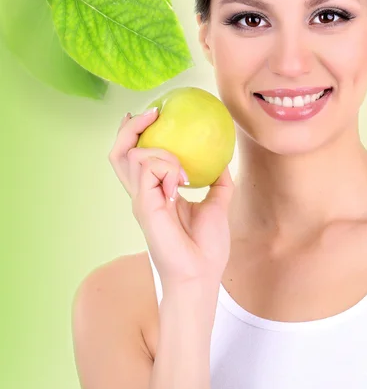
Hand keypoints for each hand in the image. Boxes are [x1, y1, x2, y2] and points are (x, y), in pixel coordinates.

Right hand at [108, 109, 233, 289]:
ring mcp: (141, 199)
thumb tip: (223, 160)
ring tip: (183, 172)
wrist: (202, 274)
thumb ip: (217, 181)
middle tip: (153, 114)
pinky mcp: (144, 206)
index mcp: (156, 193)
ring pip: (133, 156)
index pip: (134, 158)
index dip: (135, 134)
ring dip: (162, 154)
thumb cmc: (206, 247)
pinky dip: (168, 168)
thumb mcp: (218, 204)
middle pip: (120, 153)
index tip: (153, 114)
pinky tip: (182, 183)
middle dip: (130, 128)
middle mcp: (143, 194)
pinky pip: (150, 170)